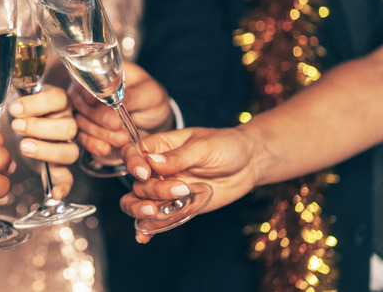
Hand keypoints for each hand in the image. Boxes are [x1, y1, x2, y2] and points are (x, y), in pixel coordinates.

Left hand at [7, 87, 78, 198]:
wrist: (18, 126)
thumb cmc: (20, 111)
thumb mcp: (20, 100)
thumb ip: (20, 103)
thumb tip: (15, 107)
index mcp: (60, 103)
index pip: (60, 99)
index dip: (38, 103)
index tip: (15, 109)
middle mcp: (68, 123)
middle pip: (69, 127)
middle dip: (40, 128)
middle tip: (17, 127)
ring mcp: (65, 145)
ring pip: (70, 151)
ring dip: (46, 150)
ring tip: (24, 146)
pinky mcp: (57, 166)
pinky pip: (67, 177)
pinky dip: (63, 186)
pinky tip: (55, 193)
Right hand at [68, 61, 173, 157]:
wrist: (156, 126)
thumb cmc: (151, 101)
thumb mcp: (148, 94)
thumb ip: (130, 95)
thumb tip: (112, 97)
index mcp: (102, 75)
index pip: (84, 78)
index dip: (86, 90)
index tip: (95, 101)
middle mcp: (89, 93)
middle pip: (79, 102)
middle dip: (97, 116)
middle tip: (116, 124)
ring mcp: (86, 114)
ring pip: (80, 123)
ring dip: (99, 133)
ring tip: (121, 138)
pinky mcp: (88, 133)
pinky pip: (83, 139)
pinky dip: (94, 145)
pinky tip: (106, 148)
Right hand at [118, 127, 258, 242]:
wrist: (249, 163)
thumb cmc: (226, 145)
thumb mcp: (203, 147)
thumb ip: (177, 157)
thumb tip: (152, 162)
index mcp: (159, 147)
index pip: (133, 153)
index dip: (133, 164)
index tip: (145, 173)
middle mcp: (158, 169)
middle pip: (138, 183)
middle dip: (151, 190)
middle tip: (179, 190)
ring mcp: (166, 189)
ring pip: (140, 202)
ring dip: (141, 210)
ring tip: (154, 213)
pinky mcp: (178, 207)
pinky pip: (158, 219)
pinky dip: (147, 229)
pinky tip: (144, 237)